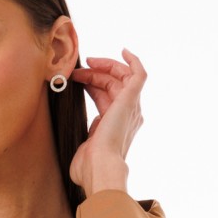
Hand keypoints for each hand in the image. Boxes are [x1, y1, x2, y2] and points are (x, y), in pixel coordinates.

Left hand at [68, 48, 145, 197]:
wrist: (98, 167)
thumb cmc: (88, 166)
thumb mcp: (85, 148)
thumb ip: (89, 136)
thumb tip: (92, 128)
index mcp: (118, 127)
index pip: (107, 98)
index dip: (93, 85)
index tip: (78, 79)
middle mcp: (128, 116)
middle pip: (113, 85)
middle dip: (95, 75)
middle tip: (78, 70)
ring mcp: (131, 108)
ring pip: (122, 78)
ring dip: (103, 68)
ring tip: (87, 63)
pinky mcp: (131, 100)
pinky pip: (139, 74)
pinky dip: (133, 61)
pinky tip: (124, 51)